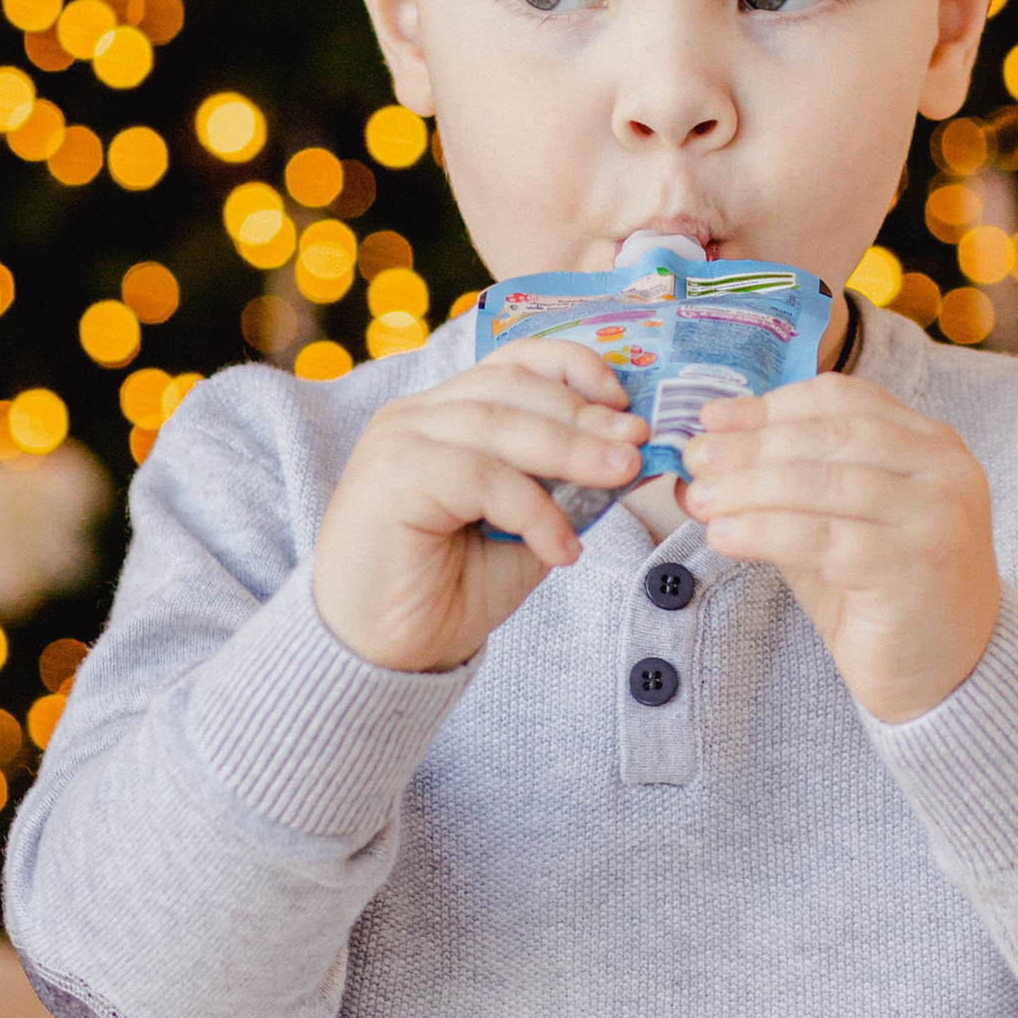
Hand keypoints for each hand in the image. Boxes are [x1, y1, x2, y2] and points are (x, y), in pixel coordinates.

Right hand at [312, 339, 643, 674]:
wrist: (379, 654)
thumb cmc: (445, 591)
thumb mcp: (523, 530)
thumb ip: (563, 488)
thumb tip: (628, 455)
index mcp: (446, 415)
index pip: (513, 362)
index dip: (574, 368)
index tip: (627, 402)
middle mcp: (418, 415)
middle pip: (513, 386)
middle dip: (585, 412)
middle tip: (637, 443)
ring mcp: (399, 439)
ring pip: (500, 422)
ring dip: (571, 448)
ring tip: (621, 475)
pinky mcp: (392, 475)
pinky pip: (482, 475)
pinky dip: (533, 508)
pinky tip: (562, 548)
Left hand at [681, 377, 999, 724]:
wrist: (946, 676)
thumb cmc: (885, 595)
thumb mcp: (839, 523)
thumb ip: (791, 483)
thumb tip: (711, 450)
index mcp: (932, 443)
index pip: (845, 399)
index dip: (773, 405)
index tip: (713, 419)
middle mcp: (945, 470)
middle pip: (832, 436)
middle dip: (753, 445)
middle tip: (696, 458)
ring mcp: (938, 517)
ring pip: (826, 483)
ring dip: (750, 488)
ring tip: (701, 498)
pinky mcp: (916, 567)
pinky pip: (825, 539)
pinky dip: (766, 532)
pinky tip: (725, 536)